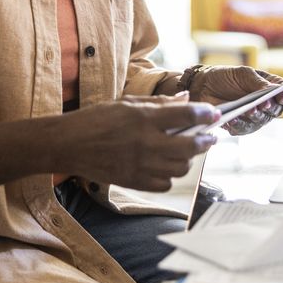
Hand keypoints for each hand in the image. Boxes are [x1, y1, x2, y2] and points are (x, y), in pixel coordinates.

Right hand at [58, 94, 220, 191]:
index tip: (214, 114)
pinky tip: (166, 166)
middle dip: (206, 141)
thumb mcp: (126, 103)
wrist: (68, 145)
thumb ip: (159, 102)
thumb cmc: (95, 120)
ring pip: (181, 167)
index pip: (186, 116)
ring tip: (186, 151)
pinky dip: (170, 176)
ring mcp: (141, 164)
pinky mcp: (134, 181)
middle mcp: (145, 142)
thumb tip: (186, 98)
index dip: (205, 115)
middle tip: (211, 136)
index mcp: (143, 117)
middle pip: (191, 146)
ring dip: (188, 159)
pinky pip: (165, 183)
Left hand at [187, 66, 282, 135]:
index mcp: (271, 88)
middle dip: (270, 107)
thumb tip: (272, 90)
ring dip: (255, 115)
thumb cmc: (226, 76)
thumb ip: (258, 82)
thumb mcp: (243, 73)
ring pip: (261, 121)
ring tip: (248, 109)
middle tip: (264, 103)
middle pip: (277, 110)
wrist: (204, 86)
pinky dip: (238, 124)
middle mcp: (266, 104)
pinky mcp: (241, 126)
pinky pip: (243, 129)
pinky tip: (233, 118)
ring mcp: (254, 117)